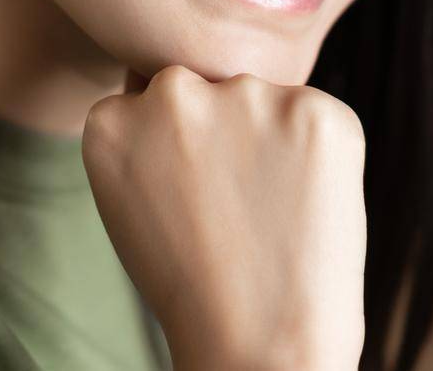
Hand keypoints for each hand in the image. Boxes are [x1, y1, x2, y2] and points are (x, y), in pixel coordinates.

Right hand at [81, 64, 365, 370]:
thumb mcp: (133, 199)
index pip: (155, 101)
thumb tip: (192, 87)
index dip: (182, 152)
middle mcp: (173, 90)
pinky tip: (307, 206)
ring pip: (263, 100)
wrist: (258, 346)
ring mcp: (247, 95)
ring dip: (273, 140)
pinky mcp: (316, 110)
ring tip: (273, 213)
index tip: (191, 198)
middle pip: (208, 89)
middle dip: (226, 133)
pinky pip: (318, 117)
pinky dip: (319, 155)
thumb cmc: (194, 283)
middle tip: (237, 207)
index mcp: (112, 116)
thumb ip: (149, 136)